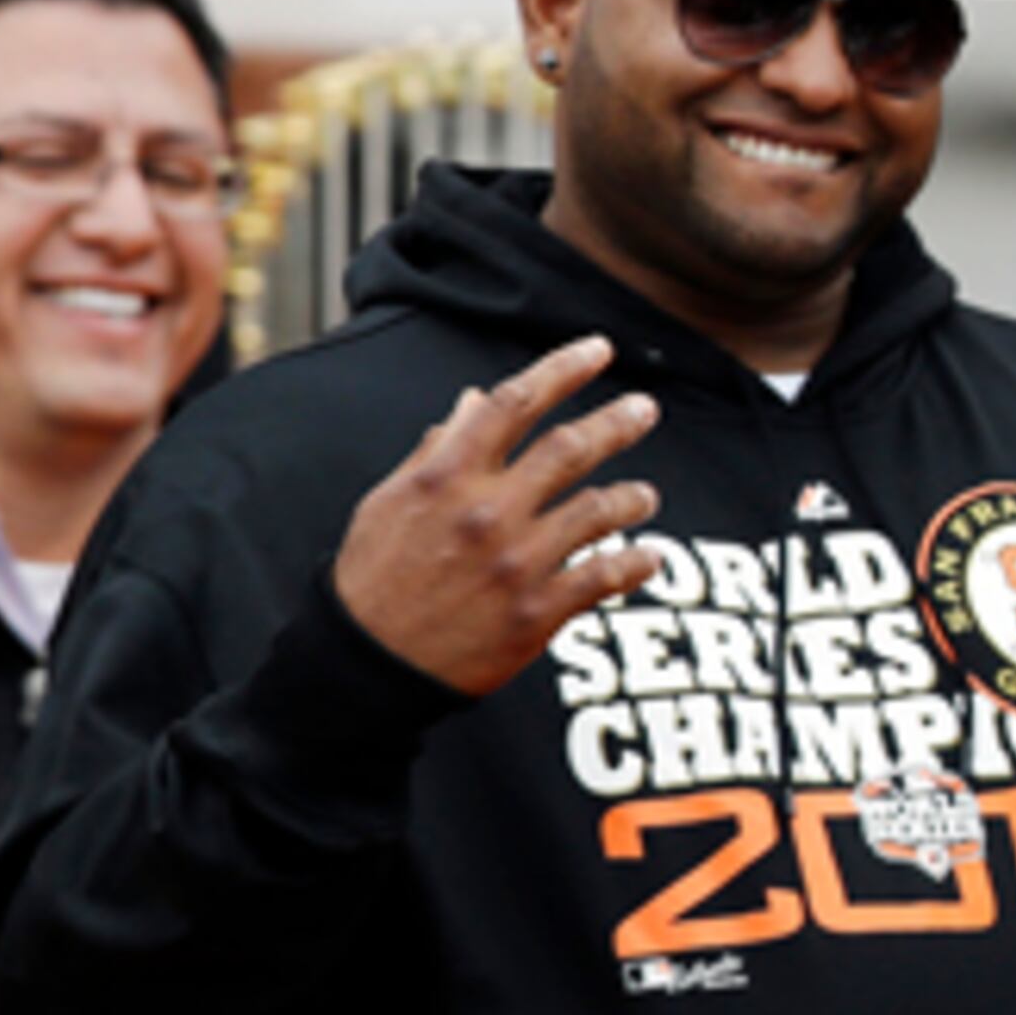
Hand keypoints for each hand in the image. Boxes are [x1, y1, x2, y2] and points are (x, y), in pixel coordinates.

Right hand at [332, 335, 662, 695]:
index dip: (563, 368)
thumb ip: (437, 450)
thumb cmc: (374, 578)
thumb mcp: (389, 501)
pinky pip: (604, 577)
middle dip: (618, 422)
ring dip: (631, 498)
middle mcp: (486, 511)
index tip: (599, 349)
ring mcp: (516, 562)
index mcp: (445, 476)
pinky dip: (636, 563)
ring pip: (598, 510)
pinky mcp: (536, 613)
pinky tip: (649, 557)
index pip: (514, 402)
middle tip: (645, 409)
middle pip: (570, 448)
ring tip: (646, 496)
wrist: (366, 664)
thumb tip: (474, 401)